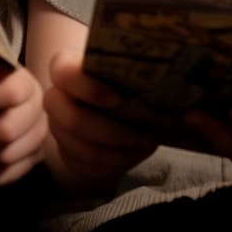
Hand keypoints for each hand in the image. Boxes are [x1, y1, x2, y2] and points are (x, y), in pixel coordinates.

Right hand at [42, 52, 157, 191]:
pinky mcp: (64, 152)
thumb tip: (175, 87)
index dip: (88, 88)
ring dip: (117, 151)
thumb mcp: (126, 68)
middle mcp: (55, 97)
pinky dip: (113, 163)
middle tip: (147, 135)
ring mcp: (57, 127)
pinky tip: (134, 154)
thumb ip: (138, 71)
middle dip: (113, 132)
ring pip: (81, 147)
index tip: (118, 99)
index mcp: (65, 67)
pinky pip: (84, 164)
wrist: (105, 107)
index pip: (64, 73)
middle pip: (73, 119)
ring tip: (148, 144)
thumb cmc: (120, 78)